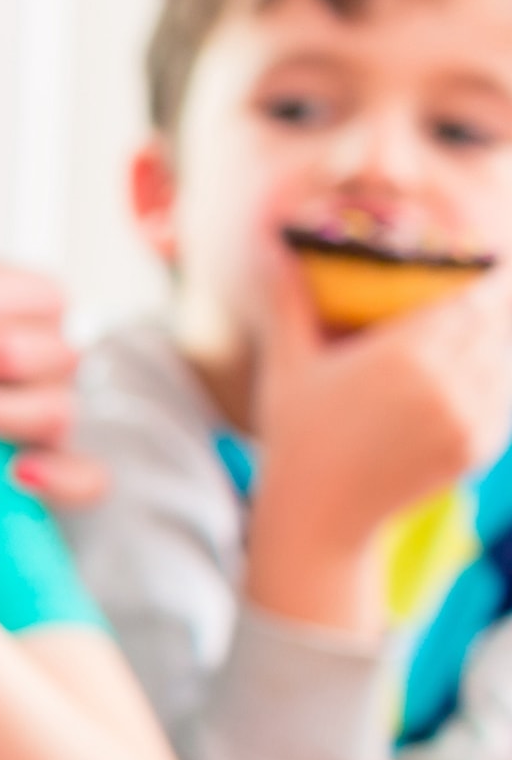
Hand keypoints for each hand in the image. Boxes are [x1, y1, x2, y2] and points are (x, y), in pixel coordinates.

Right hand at [244, 256, 511, 635]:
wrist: (320, 514)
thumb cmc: (298, 434)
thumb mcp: (289, 364)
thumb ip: (289, 301)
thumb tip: (270, 245)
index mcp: (404, 354)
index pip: (474, 299)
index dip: (486, 281)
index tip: (485, 268)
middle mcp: (446, 384)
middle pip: (496, 328)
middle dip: (494, 311)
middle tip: (487, 296)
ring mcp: (467, 420)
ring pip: (505, 365)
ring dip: (497, 349)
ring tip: (486, 332)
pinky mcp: (477, 449)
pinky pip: (505, 403)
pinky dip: (499, 386)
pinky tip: (482, 378)